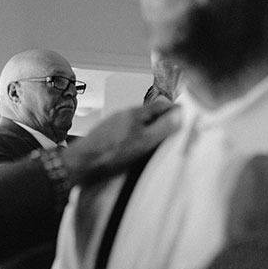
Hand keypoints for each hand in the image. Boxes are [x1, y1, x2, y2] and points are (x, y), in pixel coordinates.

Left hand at [60, 103, 180, 185]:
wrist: (83, 163)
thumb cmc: (111, 153)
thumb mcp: (144, 142)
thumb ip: (162, 128)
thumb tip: (179, 115)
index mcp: (135, 113)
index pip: (162, 106)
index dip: (175, 113)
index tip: (184, 121)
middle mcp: (124, 114)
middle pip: (150, 114)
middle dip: (162, 123)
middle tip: (173, 135)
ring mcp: (114, 123)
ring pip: (138, 123)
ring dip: (148, 131)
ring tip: (155, 144)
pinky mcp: (107, 134)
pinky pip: (127, 131)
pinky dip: (136, 137)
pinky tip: (135, 150)